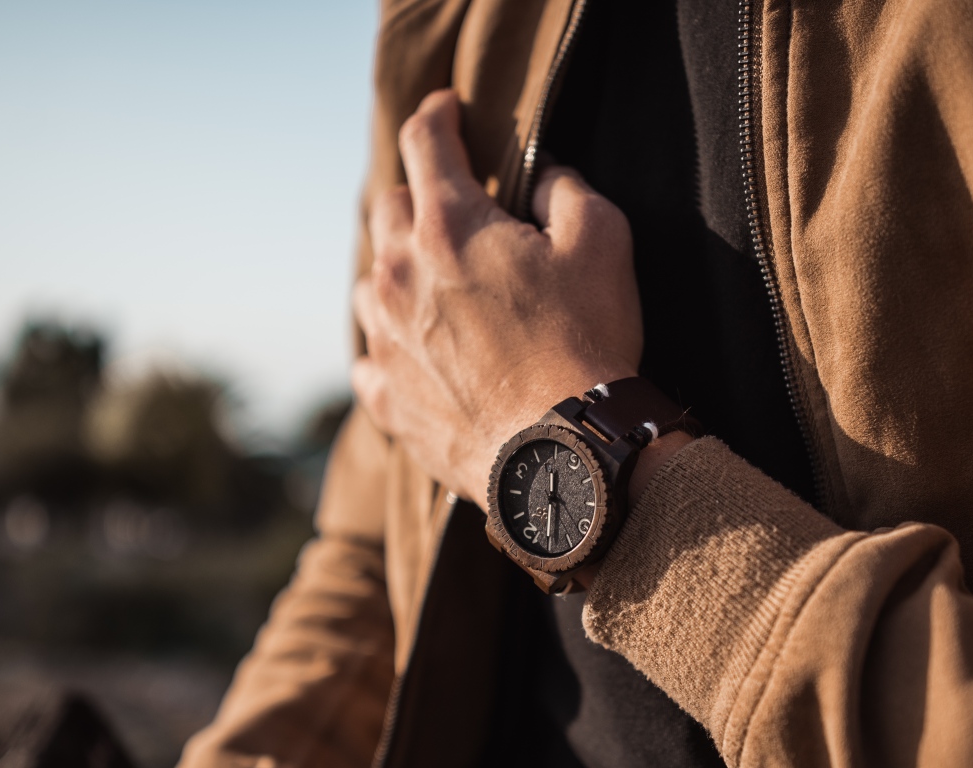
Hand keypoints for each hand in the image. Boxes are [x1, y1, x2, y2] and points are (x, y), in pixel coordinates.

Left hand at [351, 89, 643, 502]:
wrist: (564, 452)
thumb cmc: (588, 343)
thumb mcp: (603, 242)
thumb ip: (565, 189)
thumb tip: (542, 174)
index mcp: (449, 227)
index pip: (425, 142)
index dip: (438, 115)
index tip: (447, 110)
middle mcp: (401, 275)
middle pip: (388, 209)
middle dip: (420, 198)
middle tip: (455, 211)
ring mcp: (386, 339)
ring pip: (371, 282)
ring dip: (398, 273)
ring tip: (435, 288)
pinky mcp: (388, 398)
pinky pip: (369, 358)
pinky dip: (389, 346)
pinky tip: (417, 353)